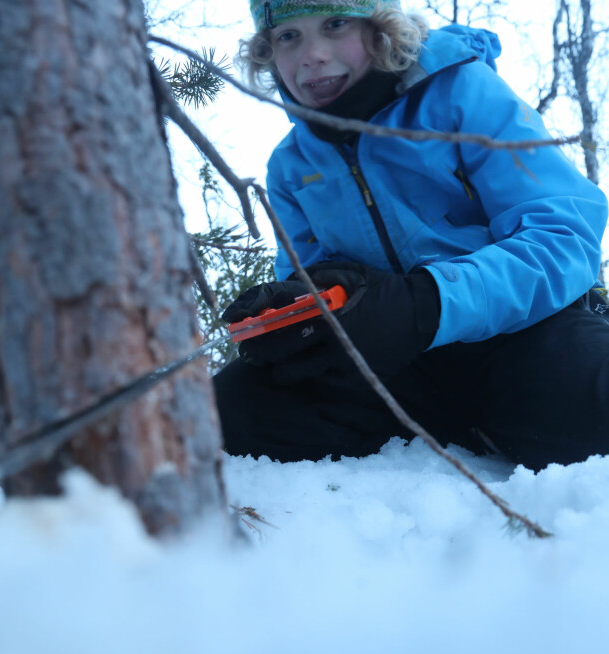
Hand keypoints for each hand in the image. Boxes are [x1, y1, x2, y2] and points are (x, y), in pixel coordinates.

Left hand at [241, 260, 439, 384]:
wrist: (422, 314)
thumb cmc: (381, 289)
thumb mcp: (348, 272)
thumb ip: (314, 277)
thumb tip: (282, 287)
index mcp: (324, 305)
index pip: (276, 310)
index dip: (248, 314)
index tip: (230, 320)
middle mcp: (330, 334)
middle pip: (278, 348)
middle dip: (257, 351)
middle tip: (247, 352)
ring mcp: (341, 359)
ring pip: (295, 372)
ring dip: (279, 370)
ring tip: (274, 367)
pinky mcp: (353, 377)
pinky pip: (321, 381)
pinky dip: (310, 376)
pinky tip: (305, 371)